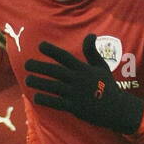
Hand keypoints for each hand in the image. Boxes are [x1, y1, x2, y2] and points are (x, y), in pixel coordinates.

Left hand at [24, 34, 143, 132]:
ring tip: (27, 80)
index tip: (40, 45)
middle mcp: (79, 80)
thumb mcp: (101, 67)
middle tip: (26, 64)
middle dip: (40, 67)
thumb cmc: (107, 86)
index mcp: (84, 69)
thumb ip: (92, 51)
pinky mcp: (76, 108)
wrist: (117, 109)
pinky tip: (36, 97)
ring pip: (54, 87)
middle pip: (55, 71)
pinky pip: (57, 103)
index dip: (52, 51)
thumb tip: (90, 34)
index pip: (65, 57)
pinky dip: (46, 100)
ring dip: (39, 83)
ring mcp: (77, 94)